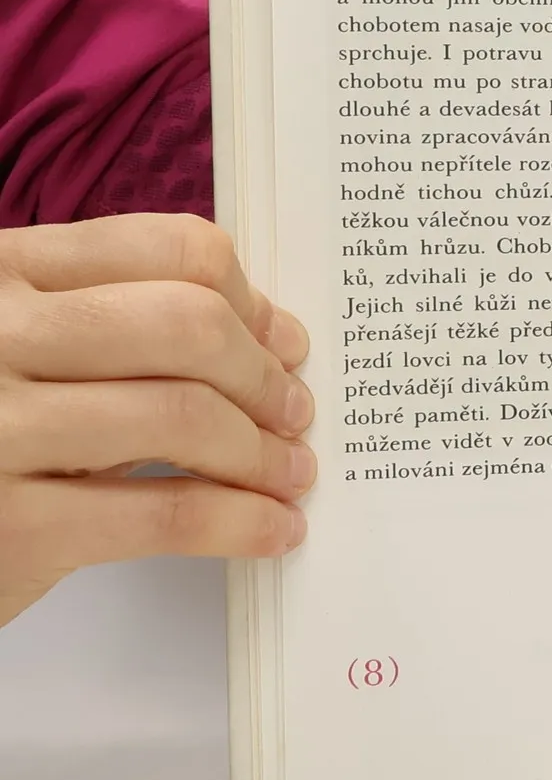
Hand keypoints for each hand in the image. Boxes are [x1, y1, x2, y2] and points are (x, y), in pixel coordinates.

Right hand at [0, 214, 313, 626]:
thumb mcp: (21, 350)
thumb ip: (116, 324)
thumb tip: (271, 338)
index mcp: (3, 272)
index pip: (170, 250)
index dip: (250, 299)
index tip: (283, 343)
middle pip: (189, 325)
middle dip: (263, 376)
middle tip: (294, 413)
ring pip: (184, 416)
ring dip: (264, 453)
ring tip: (291, 473)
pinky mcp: (12, 527)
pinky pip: (165, 512)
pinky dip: (241, 522)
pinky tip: (273, 529)